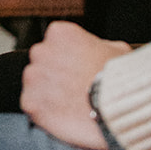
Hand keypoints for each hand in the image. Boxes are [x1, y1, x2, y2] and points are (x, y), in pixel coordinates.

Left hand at [20, 21, 131, 149]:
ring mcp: (33, 77)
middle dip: (54, 74)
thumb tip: (99, 48)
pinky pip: (31, 106)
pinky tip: (62, 116)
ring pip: (35, 84)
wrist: (116, 109)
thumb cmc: (121, 80)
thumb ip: (99, 45)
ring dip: (47, 93)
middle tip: (74, 89)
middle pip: (42, 62)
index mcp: (60, 33)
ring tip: (69, 105)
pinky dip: (43, 112)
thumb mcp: (118, 50)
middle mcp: (41, 51)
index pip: (55, 42)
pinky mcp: (30, 102)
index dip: (67, 58)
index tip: (78, 70)